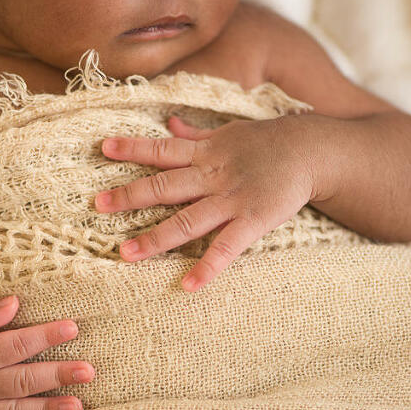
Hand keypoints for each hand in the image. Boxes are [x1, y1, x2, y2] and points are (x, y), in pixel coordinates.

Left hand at [95, 115, 316, 291]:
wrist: (311, 150)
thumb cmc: (267, 142)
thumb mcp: (229, 132)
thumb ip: (196, 134)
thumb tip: (168, 123)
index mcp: (205, 152)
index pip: (161, 150)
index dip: (132, 148)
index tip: (103, 148)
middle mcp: (212, 175)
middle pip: (164, 186)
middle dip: (130, 195)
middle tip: (98, 205)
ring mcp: (231, 199)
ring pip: (186, 221)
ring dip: (155, 238)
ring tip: (126, 254)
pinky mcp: (252, 221)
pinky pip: (225, 248)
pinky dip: (207, 268)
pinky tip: (187, 286)